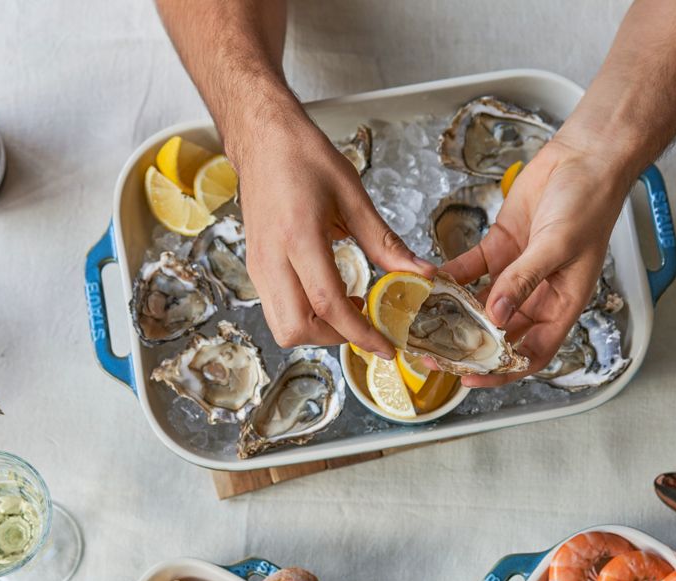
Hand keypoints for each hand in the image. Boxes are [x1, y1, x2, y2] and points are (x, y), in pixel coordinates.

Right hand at [227, 94, 433, 357]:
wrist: (260, 139)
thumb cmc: (303, 157)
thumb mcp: (352, 196)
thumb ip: (385, 242)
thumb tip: (420, 273)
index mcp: (298, 237)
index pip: (327, 304)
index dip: (359, 333)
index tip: (385, 346)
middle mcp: (271, 259)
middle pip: (296, 329)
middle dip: (334, 338)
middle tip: (364, 325)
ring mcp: (258, 267)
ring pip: (282, 327)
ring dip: (318, 330)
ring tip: (348, 310)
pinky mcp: (255, 269)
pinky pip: (277, 311)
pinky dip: (305, 316)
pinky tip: (328, 296)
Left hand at [443, 136, 631, 386]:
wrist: (585, 157)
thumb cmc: (590, 202)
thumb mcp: (558, 246)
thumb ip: (524, 281)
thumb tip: (497, 316)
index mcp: (561, 305)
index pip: (531, 354)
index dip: (503, 372)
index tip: (471, 376)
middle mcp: (537, 295)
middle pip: (500, 334)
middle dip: (469, 346)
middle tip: (436, 351)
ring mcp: (516, 273)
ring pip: (480, 305)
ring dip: (455, 314)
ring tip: (426, 322)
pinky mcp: (499, 248)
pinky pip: (470, 271)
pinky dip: (451, 278)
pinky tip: (431, 282)